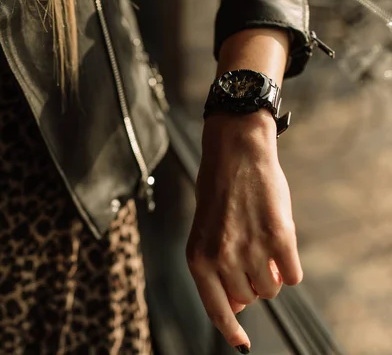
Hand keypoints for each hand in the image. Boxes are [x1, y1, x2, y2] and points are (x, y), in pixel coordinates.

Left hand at [186, 109, 302, 351]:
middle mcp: (221, 258)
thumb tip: (238, 306)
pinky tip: (279, 244)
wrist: (236, 154)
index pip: (215, 309)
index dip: (231, 330)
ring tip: (262, 245)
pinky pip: (293, 276)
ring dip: (271, 274)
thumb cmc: (218, 192)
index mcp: (197, 258)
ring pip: (271, 290)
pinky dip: (289, 267)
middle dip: (252, 285)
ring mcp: (250, 250)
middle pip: (248, 299)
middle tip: (251, 257)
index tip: (242, 344)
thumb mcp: (205, 232)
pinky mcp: (279, 238)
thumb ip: (215, 269)